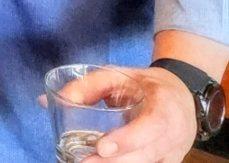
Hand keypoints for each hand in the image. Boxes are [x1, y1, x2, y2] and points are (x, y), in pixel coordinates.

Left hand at [69, 65, 197, 162]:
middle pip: (147, 154)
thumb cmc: (147, 84)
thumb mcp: (120, 75)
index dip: (128, 138)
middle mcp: (175, 132)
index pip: (152, 125)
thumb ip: (87, 86)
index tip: (101, 147)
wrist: (183, 94)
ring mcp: (175, 152)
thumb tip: (45, 101)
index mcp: (166, 104)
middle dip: (115, 162)